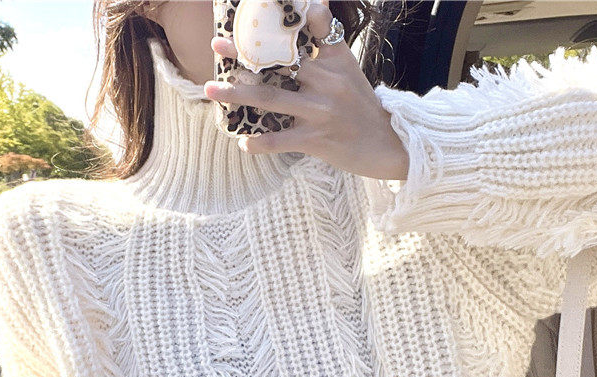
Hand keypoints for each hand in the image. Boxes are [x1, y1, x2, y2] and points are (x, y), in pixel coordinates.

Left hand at [203, 1, 409, 180]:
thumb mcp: (347, 66)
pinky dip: (260, 143)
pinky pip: (280, 140)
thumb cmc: (360, 104)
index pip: (302, 32)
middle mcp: (325, 81)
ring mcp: (319, 111)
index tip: (250, 14)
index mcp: (332, 59)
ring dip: (236, 93)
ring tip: (210, 90)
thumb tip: (314, 5)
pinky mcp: (316, 140)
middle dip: (244, 54)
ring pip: (270, 98)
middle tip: (216, 46)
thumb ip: (326, 39)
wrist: (386, 143)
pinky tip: (243, 143)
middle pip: (277, 63)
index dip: (277, 22)